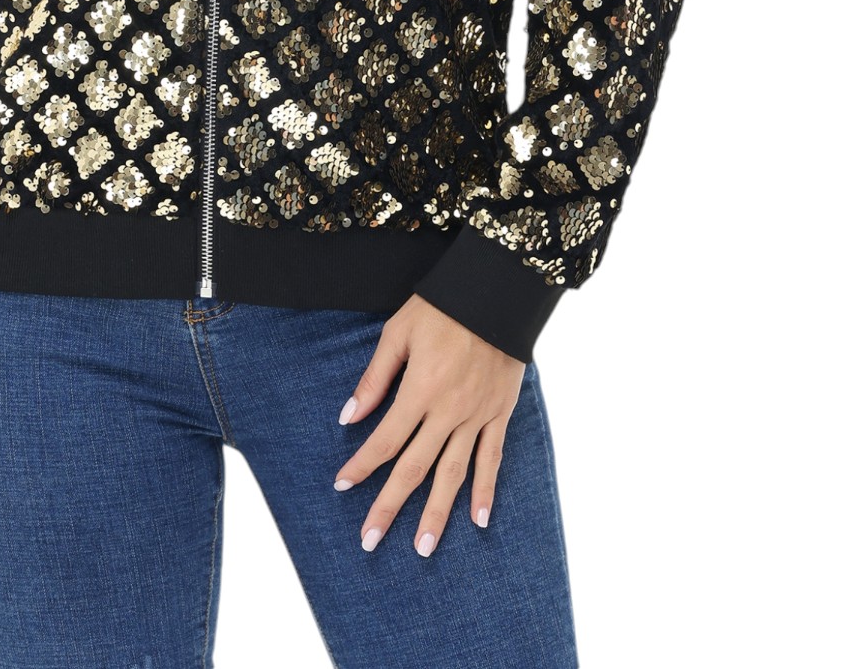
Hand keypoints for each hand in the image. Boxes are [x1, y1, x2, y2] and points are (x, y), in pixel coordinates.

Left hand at [333, 294, 524, 556]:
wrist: (495, 293)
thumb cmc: (441, 307)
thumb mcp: (398, 334)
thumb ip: (375, 378)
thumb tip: (348, 416)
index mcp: (420, 391)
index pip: (385, 440)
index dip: (362, 466)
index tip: (342, 486)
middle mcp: (449, 412)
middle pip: (414, 468)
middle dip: (390, 506)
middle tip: (370, 541)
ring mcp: (477, 416)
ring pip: (453, 474)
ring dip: (437, 513)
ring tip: (423, 548)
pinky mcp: (500, 414)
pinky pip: (492, 459)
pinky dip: (486, 490)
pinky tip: (478, 520)